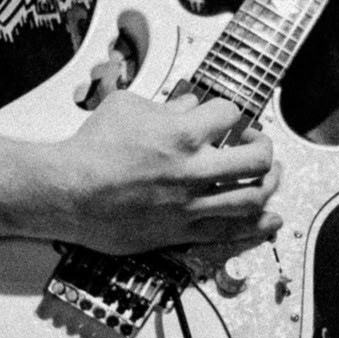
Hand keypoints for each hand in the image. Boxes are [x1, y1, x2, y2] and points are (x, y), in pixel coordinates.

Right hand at [42, 90, 279, 256]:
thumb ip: (166, 106)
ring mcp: (190, 204)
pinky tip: (271, 219)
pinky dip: (256, 227)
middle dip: (264, 146)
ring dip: (269, 184)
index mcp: (182, 133)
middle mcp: (193, 170)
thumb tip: (189, 105)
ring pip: (251, 198)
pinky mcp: (181, 231)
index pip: (230, 113)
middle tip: (255, 143)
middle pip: (257, 158)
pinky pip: (229, 232)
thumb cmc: (91, 147)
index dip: (230, 111)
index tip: (225, 116)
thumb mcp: (127, 107)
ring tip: (270, 176)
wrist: (67, 192)